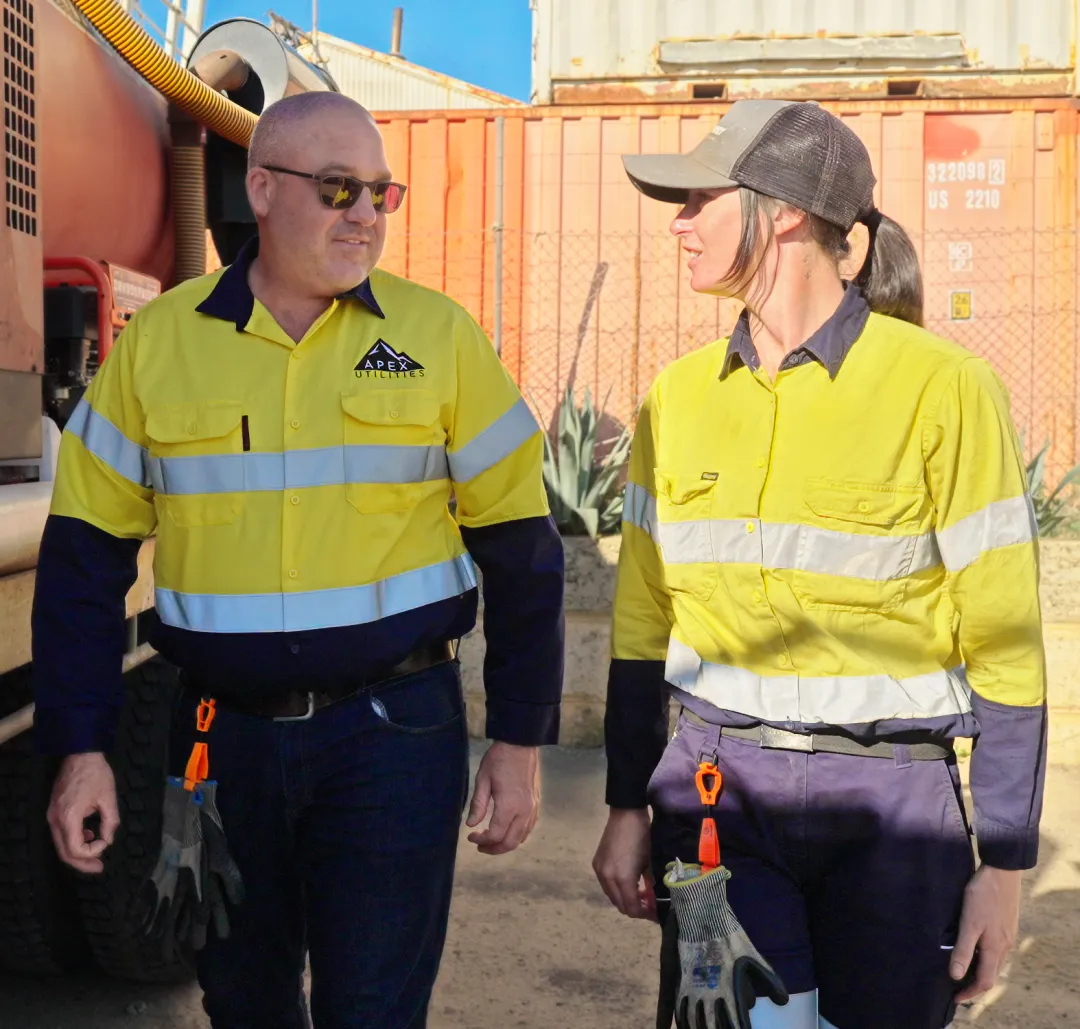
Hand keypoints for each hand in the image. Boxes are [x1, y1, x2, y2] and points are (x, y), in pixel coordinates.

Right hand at [47, 752, 119, 873]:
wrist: (80, 753)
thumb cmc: (96, 774)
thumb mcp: (108, 798)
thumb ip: (110, 821)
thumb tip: (108, 840)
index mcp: (68, 817)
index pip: (75, 848)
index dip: (92, 852)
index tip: (106, 842)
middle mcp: (55, 819)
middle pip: (64, 852)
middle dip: (82, 862)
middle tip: (99, 868)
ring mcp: (52, 815)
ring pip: (61, 844)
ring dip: (78, 852)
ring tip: (97, 855)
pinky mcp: (54, 811)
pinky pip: (61, 833)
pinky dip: (74, 839)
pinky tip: (90, 836)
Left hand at [465, 742, 539, 854]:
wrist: (521, 744)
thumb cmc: (499, 759)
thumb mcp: (482, 779)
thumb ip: (477, 805)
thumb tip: (471, 825)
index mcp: (509, 806)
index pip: (495, 835)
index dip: (481, 840)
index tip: (471, 836)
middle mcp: (524, 810)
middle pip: (510, 842)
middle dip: (494, 848)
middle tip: (480, 846)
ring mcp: (533, 807)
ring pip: (522, 838)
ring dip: (506, 844)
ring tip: (492, 842)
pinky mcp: (536, 803)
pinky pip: (529, 828)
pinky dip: (518, 835)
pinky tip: (508, 831)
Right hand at [592, 808, 656, 920]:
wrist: (626, 814)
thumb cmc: (642, 837)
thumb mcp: (650, 863)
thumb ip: (650, 885)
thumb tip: (653, 899)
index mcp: (623, 879)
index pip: (631, 908)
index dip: (644, 914)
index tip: (655, 913)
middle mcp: (607, 879)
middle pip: (620, 905)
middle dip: (635, 909)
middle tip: (649, 906)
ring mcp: (599, 872)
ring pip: (612, 897)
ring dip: (625, 900)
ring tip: (639, 895)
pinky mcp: (596, 864)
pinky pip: (606, 885)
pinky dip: (617, 889)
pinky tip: (628, 883)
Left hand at [950, 864, 1022, 1001]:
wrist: (1002, 872)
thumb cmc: (983, 896)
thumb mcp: (969, 923)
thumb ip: (963, 949)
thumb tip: (956, 976)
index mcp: (995, 948)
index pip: (985, 981)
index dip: (970, 993)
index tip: (955, 998)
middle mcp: (1004, 946)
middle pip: (991, 974)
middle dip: (975, 985)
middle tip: (956, 988)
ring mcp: (1006, 936)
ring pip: (994, 962)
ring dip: (980, 970)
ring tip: (963, 971)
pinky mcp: (1005, 925)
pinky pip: (995, 950)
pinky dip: (984, 957)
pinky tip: (973, 948)